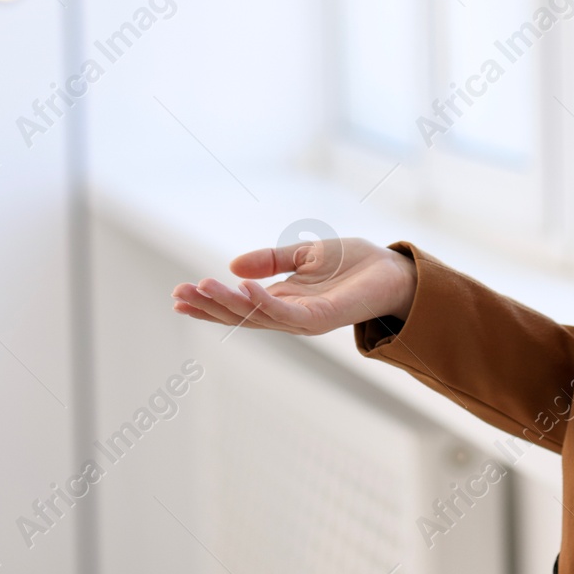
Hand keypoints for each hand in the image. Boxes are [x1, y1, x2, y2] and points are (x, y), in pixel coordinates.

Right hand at [171, 237, 417, 336]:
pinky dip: (262, 301)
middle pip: (240, 314)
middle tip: (177, 296)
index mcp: (283, 300)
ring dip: (227, 302)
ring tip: (200, 287)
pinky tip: (241, 285)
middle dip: (208, 306)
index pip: (238, 305)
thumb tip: (232, 265)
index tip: (177, 296)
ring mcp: (304, 319)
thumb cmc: (355, 264)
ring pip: (256, 315)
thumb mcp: (305, 254)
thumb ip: (271, 261)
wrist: (395, 271)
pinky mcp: (322, 317)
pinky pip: (285, 312)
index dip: (209, 302)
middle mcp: (289, 314)